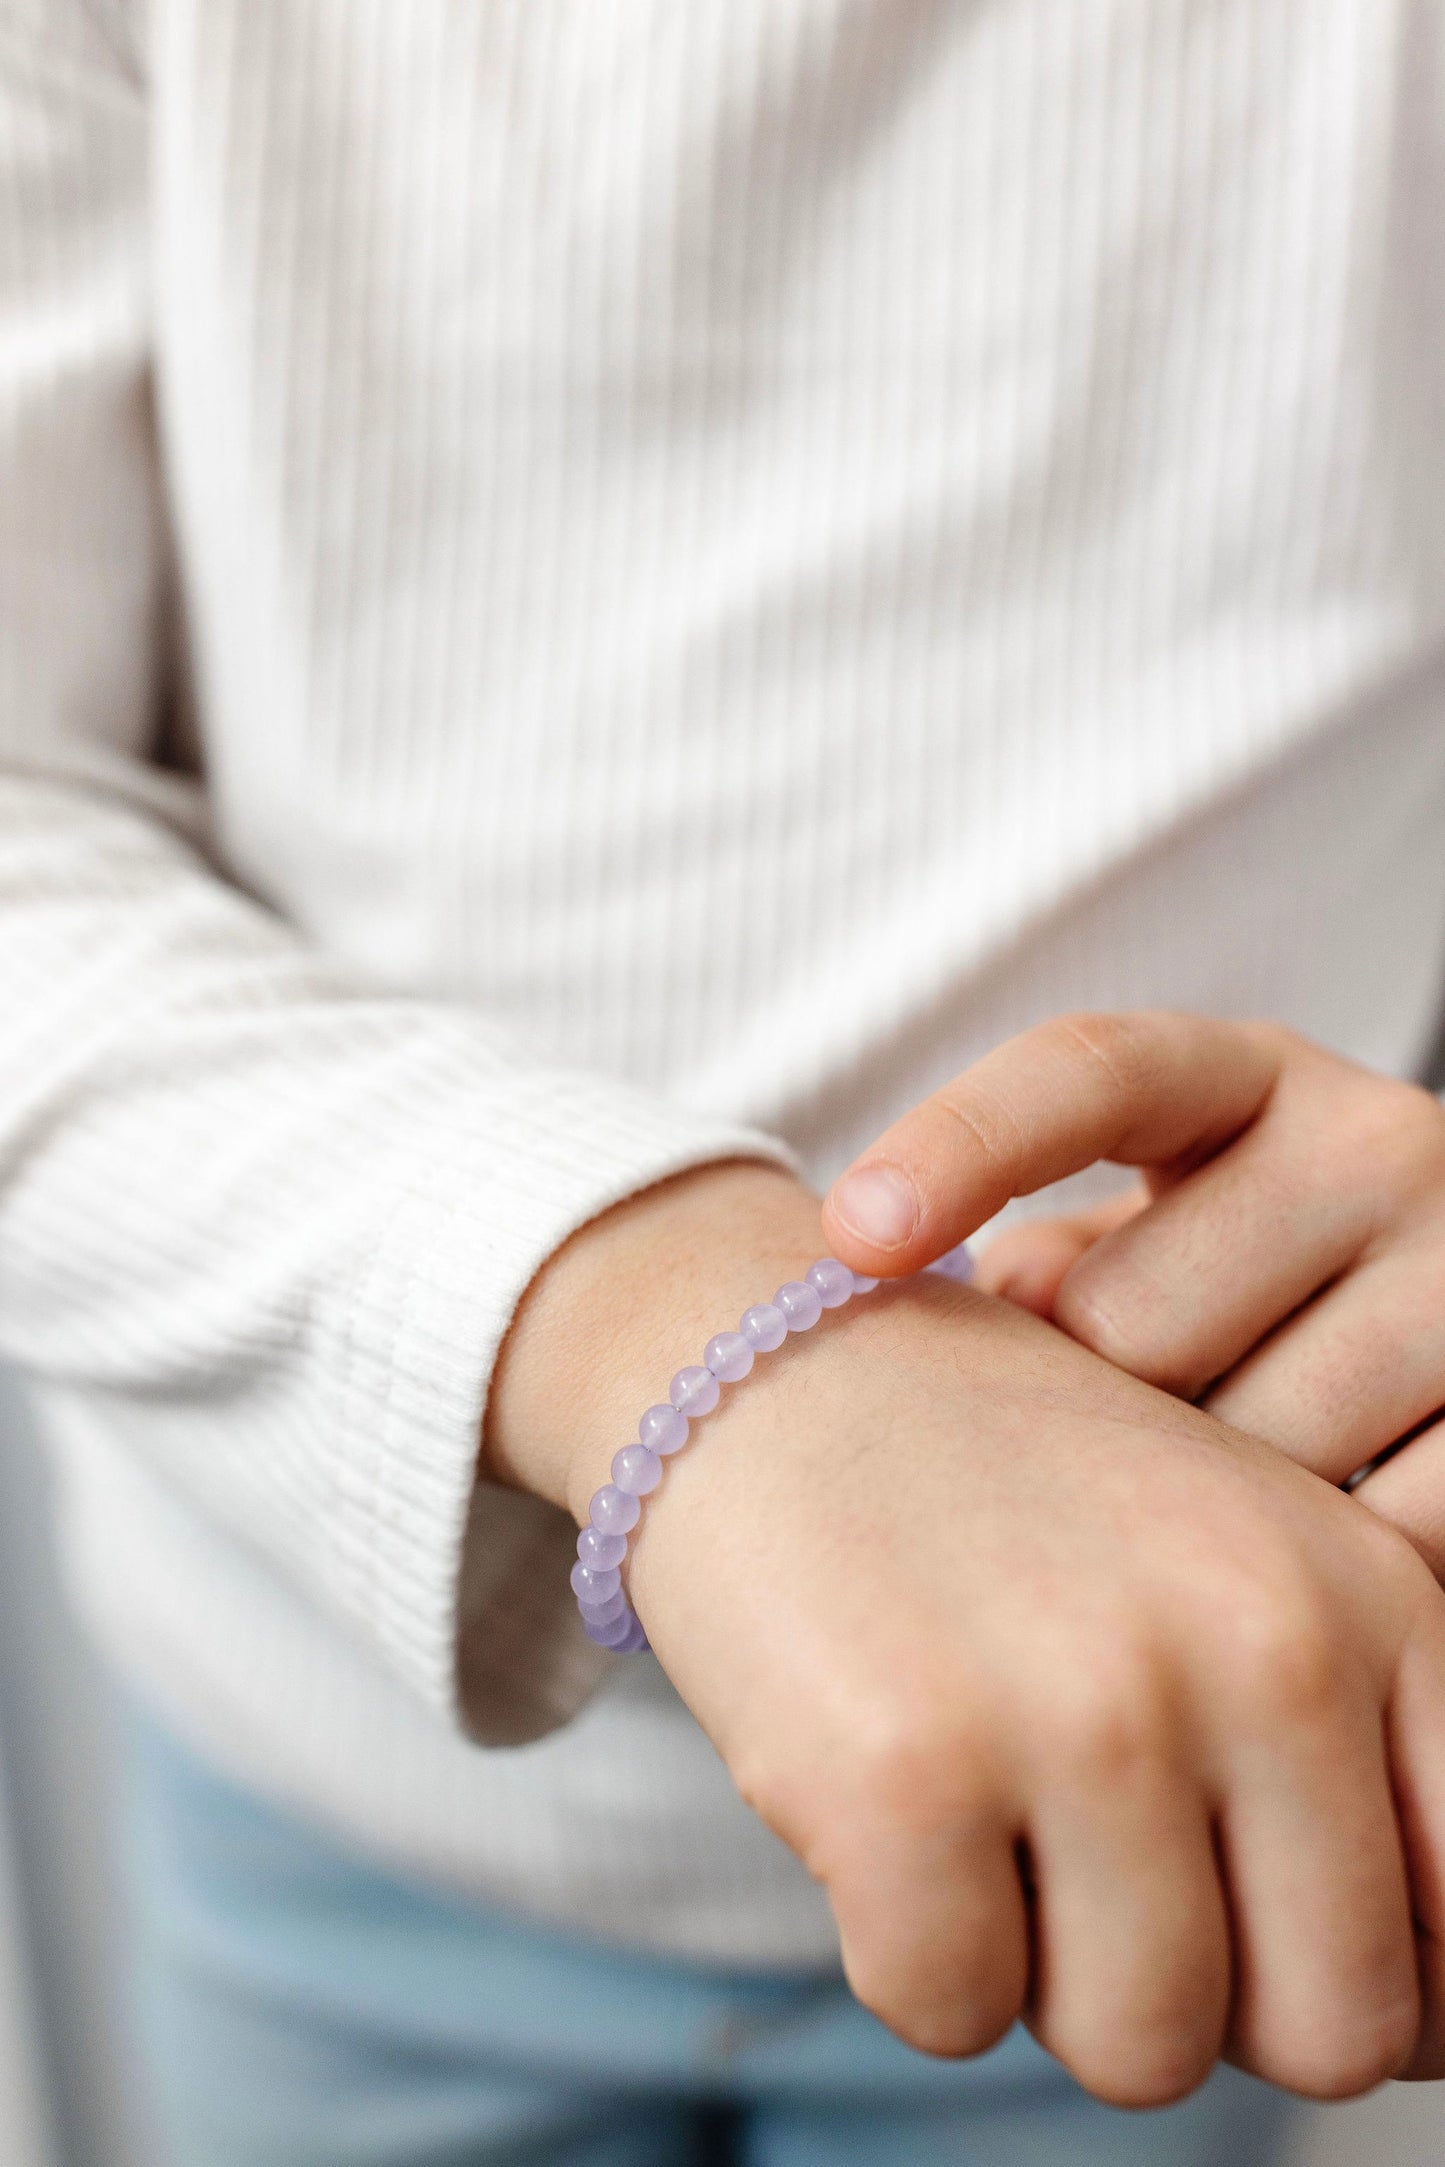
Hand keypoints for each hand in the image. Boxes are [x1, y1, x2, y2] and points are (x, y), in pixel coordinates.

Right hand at [488, 1159, 1444, 2103]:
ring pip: (1142, 2052)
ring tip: (986, 1806)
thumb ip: (1351, 1766)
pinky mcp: (906, 1774)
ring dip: (1048, 1975)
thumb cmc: (1014, 1497)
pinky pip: (952, 2013)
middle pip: (1329, 2034)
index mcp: (1367, 1598)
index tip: (1249, 1910)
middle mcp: (1260, 1650)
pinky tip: (882, 1798)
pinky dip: (908, 1948)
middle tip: (1091, 1855)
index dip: (1365, 1967)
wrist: (773, 1366)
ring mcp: (1086, 1712)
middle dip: (1207, 1993)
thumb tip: (1422, 2031)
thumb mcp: (1234, 1565)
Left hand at [819, 1012, 1444, 1569]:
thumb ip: (1054, 1270)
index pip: (1088, 1074)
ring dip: (1205, 1504)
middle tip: (1154, 1409)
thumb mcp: (1158, 1238)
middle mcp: (1379, 1144)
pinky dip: (1321, 1575)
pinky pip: (1368, 1543)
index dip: (961, 1145)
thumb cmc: (1259, 1301)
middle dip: (1101, 1403)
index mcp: (1250, 1079)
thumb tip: (970, 1333)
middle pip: (1129, 1320)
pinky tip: (1326, 1541)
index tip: (853, 1235)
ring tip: (1249, 1465)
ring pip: (1240, 1456)